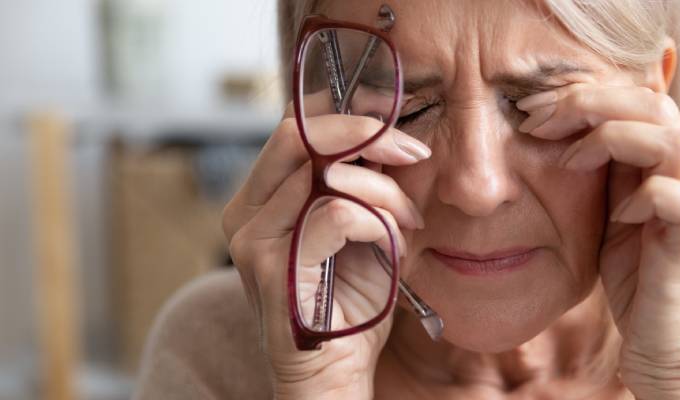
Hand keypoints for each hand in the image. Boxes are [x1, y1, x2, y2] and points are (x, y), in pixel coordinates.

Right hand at [222, 96, 429, 398]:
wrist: (334, 375)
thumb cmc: (350, 304)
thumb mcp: (362, 230)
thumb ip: (363, 185)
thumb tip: (391, 137)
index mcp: (262, 199)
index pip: (295, 128)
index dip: (349, 117)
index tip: (398, 131)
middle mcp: (245, 213)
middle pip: (298, 134)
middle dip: (368, 135)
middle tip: (413, 154)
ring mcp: (253, 239)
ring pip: (325, 174)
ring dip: (384, 192)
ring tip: (409, 222)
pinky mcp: (273, 267)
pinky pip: (337, 214)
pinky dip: (378, 222)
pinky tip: (394, 245)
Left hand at [518, 84, 679, 398]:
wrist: (671, 350)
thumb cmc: (640, 284)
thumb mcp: (612, 216)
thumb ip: (605, 174)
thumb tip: (563, 133)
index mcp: (670, 164)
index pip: (637, 100)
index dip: (584, 94)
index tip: (532, 109)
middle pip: (652, 103)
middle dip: (587, 102)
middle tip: (537, 119)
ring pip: (668, 138)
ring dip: (609, 138)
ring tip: (568, 159)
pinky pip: (678, 198)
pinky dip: (643, 196)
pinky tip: (617, 215)